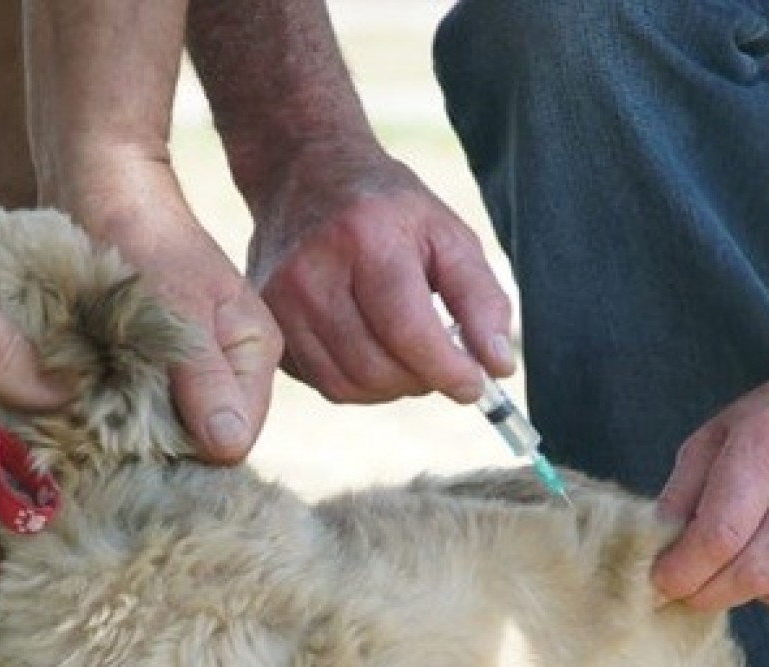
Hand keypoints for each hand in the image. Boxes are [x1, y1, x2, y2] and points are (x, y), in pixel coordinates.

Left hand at [54, 160, 283, 462]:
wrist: (100, 195)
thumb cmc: (143, 240)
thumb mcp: (177, 308)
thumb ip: (203, 376)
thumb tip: (230, 446)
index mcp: (255, 355)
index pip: (238, 438)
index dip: (194, 450)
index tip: (142, 438)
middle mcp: (231, 372)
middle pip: (204, 442)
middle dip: (161, 441)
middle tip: (112, 424)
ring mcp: (192, 374)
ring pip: (169, 431)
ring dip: (131, 428)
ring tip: (98, 410)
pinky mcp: (154, 371)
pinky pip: (140, 413)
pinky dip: (114, 412)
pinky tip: (90, 401)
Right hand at [246, 152, 512, 403]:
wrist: (304, 177)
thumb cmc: (388, 210)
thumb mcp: (447, 234)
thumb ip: (481, 298)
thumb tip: (498, 365)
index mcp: (365, 237)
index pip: (408, 331)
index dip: (448, 370)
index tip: (475, 384)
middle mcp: (312, 272)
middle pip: (376, 367)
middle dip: (422, 379)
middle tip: (441, 362)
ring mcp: (280, 302)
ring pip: (347, 386)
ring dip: (391, 387)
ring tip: (408, 357)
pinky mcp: (270, 326)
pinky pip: (323, 384)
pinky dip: (359, 384)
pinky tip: (372, 351)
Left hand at [652, 357, 768, 612]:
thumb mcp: (718, 433)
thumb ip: (682, 490)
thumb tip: (656, 548)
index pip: (720, 534)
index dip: (683, 569)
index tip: (659, 580)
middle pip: (750, 573)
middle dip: (703, 594)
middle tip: (679, 591)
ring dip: (734, 590)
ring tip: (721, 565)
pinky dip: (768, 589)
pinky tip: (763, 558)